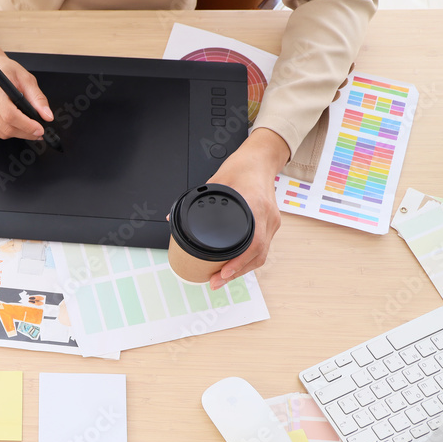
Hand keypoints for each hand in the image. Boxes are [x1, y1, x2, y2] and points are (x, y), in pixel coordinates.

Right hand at [0, 35, 52, 139]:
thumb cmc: (4, 71)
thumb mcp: (25, 78)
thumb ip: (37, 98)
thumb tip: (47, 116)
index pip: (10, 114)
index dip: (26, 125)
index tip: (39, 130)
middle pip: (5, 126)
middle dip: (24, 132)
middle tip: (36, 132)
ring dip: (16, 133)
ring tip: (24, 126)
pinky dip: (4, 131)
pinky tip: (10, 123)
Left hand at [206, 128, 288, 289]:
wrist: (261, 159)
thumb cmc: (241, 167)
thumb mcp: (215, 182)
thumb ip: (194, 200)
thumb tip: (171, 217)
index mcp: (255, 206)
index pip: (252, 243)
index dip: (238, 262)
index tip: (222, 273)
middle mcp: (267, 217)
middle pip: (257, 255)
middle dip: (235, 273)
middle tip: (215, 282)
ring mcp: (272, 222)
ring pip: (261, 255)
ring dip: (242, 270)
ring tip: (221, 279)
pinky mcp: (271, 224)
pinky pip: (262, 248)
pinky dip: (248, 261)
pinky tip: (235, 268)